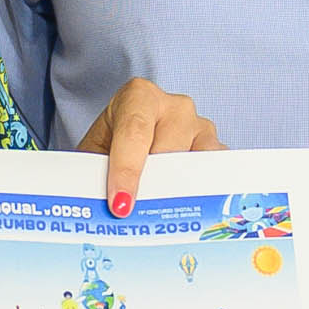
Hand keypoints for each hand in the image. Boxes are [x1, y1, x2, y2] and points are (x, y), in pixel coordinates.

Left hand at [78, 78, 219, 215]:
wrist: (124, 144)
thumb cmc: (108, 147)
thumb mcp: (92, 156)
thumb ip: (95, 174)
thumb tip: (106, 207)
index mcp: (139, 97)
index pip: (135, 131)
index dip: (127, 170)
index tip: (121, 204)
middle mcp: (175, 107)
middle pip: (168, 150)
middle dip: (151, 184)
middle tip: (136, 212)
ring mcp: (201, 126)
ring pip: (194, 162)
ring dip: (176, 189)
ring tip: (157, 210)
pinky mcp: (216, 149)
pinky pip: (215, 171)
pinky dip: (200, 190)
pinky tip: (183, 205)